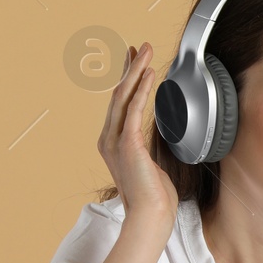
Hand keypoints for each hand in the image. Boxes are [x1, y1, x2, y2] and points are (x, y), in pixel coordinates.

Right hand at [99, 41, 178, 227]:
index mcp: (113, 143)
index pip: (119, 104)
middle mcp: (109, 139)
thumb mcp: (149, 166)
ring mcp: (116, 141)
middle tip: (137, 46)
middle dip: (128, 68)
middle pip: (118, 94)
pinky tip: (148, 74)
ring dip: (135, 71)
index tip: (134, 62)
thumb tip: (151, 146)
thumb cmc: (153, 197)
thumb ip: (145, 151)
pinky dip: (142, 89)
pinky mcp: (128, 145)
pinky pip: (134, 110)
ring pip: (124, 97)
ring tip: (144, 51)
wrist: (150, 216)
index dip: (126, 80)